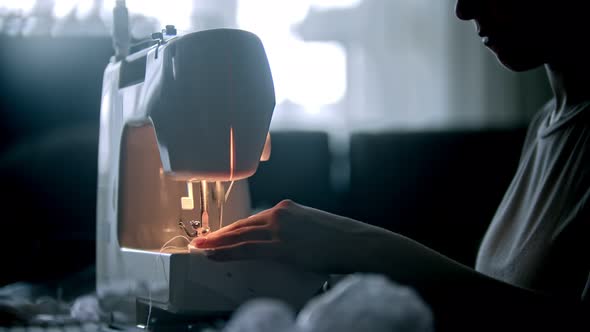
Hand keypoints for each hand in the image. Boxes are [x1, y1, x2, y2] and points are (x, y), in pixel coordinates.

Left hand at [192, 200, 383, 272]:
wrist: (356, 243)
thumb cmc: (339, 239)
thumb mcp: (312, 226)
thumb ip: (293, 231)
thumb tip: (280, 243)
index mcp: (287, 208)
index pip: (253, 219)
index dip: (233, 228)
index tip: (219, 233)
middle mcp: (280, 213)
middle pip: (242, 225)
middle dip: (219, 233)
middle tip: (200, 238)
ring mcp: (280, 229)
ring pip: (240, 236)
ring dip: (217, 242)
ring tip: (200, 247)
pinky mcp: (281, 246)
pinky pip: (248, 250)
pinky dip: (228, 252)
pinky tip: (215, 255)